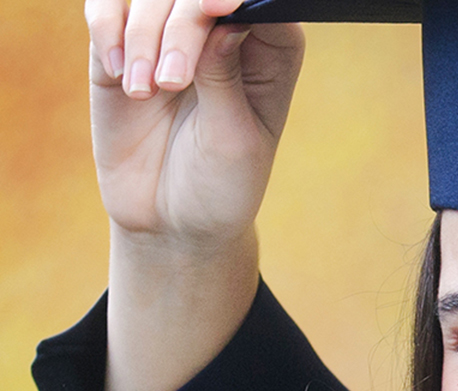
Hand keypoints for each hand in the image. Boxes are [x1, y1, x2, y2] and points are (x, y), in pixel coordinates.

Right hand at [87, 0, 303, 251]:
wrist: (171, 222)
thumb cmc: (220, 185)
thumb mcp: (233, 140)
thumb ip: (224, 78)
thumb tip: (220, 17)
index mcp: (270, 55)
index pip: (262, 4)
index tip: (215, 10)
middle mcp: (224, 36)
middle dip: (182, 26)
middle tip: (172, 82)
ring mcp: (171, 38)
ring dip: (143, 37)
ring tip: (146, 91)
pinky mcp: (124, 48)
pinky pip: (107, 9)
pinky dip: (107, 31)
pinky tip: (119, 74)